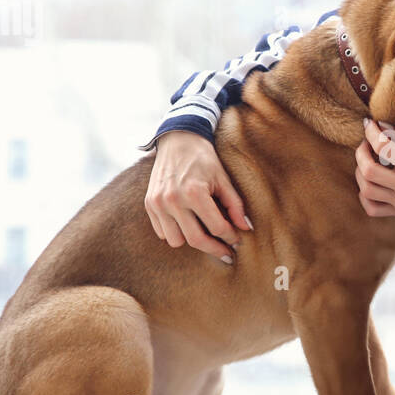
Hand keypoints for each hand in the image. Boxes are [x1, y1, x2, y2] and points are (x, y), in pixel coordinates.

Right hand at [145, 130, 252, 260]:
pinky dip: (175, 233)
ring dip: (192, 240)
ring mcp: (158, 203)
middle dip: (214, 250)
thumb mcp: (223, 178)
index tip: (237, 242)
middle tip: (227, 254)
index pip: (216, 227)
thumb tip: (245, 228)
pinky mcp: (149, 204)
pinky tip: (188, 225)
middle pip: (196, 240)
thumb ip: (235, 205)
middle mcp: (172, 200)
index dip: (230, 238)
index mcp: (194, 192)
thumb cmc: (204, 158)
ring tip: (205, 234)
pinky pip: (162, 232)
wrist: (178, 140)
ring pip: (176, 241)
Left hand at [355, 118, 394, 219]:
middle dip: (361, 152)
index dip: (372, 132)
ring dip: (360, 172)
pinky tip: (369, 183)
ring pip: (366, 189)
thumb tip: (380, 125)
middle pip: (368, 170)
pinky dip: (364, 195)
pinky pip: (371, 208)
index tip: (369, 124)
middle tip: (366, 144)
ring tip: (366, 162)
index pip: (384, 147)